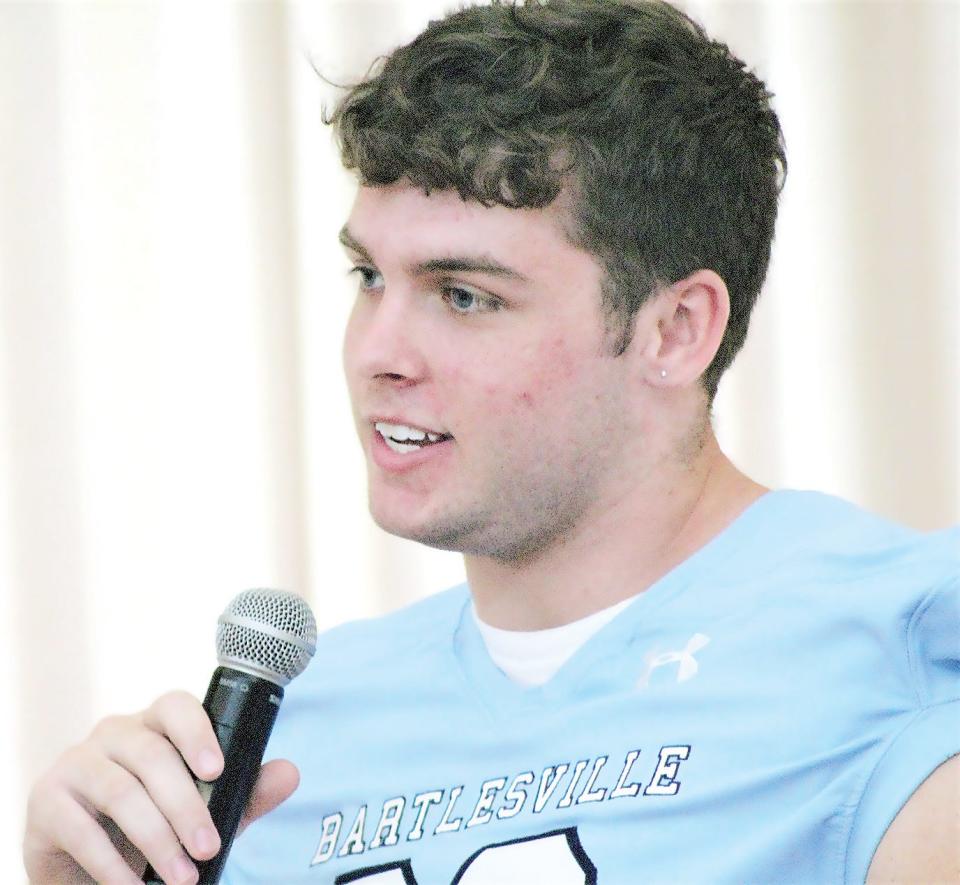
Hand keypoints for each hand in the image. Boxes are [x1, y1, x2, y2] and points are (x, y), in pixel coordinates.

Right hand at [23, 690, 298, 884]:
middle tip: (209, 847)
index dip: (196, 731)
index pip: (175, 705)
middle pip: (152, 756)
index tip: (217, 770)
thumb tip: (290, 773)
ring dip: (156, 840)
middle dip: (186, 807)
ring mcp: (77, 762)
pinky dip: (111, 865)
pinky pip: (81, 829)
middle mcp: (114, 733)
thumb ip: (244, 792)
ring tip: (182, 877)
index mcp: (154, 724)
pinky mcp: (47, 799)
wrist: (85, 862)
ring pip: (121, 792)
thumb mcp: (203, 809)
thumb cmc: (151, 823)